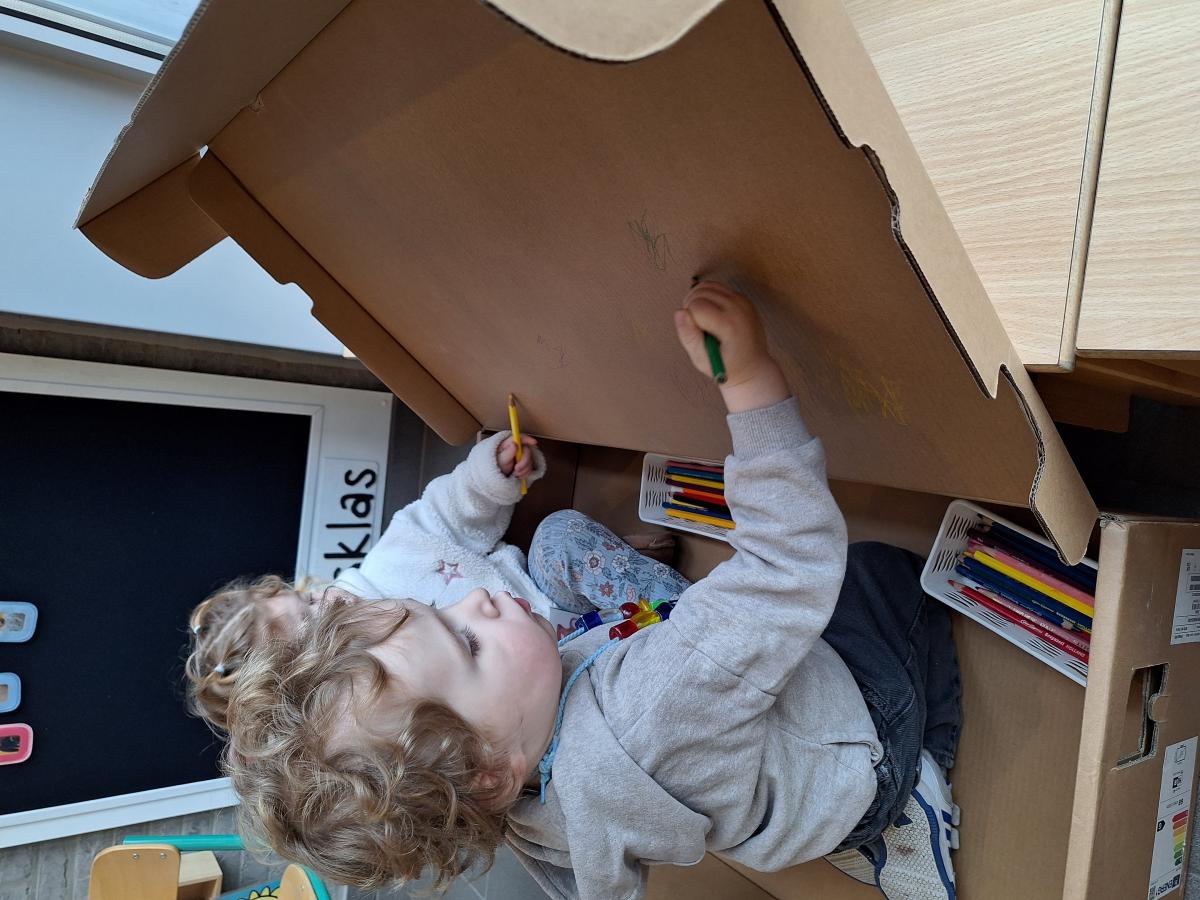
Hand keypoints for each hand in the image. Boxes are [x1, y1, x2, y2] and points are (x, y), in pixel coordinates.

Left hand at [497, 434, 538, 478]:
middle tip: (517, 469)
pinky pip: (531, 468)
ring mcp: (522, 457)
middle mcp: (518, 449)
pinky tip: (519, 476)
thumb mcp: (501, 459)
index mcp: (510, 444)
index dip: (528, 439)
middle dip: (524, 461)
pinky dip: (525, 473)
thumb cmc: (496, 465)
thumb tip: (515, 444)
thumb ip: (508, 452)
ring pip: (530, 461)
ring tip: (515, 474)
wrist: (496, 475)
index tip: (534, 442)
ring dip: (524, 469)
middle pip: (528, 451)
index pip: (521, 438)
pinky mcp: (525, 465)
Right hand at [674, 281, 788, 412]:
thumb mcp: (702, 359)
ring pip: (706, 286)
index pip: (695, 305)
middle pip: (699, 292)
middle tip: (696, 327)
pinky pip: (716, 288)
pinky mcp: (741, 298)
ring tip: (701, 320)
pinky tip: (708, 314)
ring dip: (697, 300)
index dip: (689, 319)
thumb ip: (689, 336)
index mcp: (729, 324)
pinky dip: (706, 297)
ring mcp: (742, 301)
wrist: (752, 366)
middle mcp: (738, 308)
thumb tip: (679, 312)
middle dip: (690, 307)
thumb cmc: (726, 366)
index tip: (696, 334)